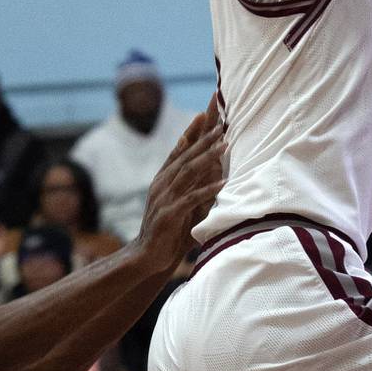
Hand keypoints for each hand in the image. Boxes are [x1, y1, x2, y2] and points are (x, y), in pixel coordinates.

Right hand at [137, 104, 226, 273]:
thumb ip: (189, 187)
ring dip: (208, 157)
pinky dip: (207, 190)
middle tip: (221, 124)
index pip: (177, 151)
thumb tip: (208, 172)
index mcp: (162, 180)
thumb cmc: (166, 231)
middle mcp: (161, 184)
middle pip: (185, 156)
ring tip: (225, 144)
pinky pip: (191, 198)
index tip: (202, 114)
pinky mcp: (170, 214)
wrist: (146, 256)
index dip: (189, 132)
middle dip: (204, 139)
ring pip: (188, 172)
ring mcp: (165, 198)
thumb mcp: (178, 204)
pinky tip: (222, 182)